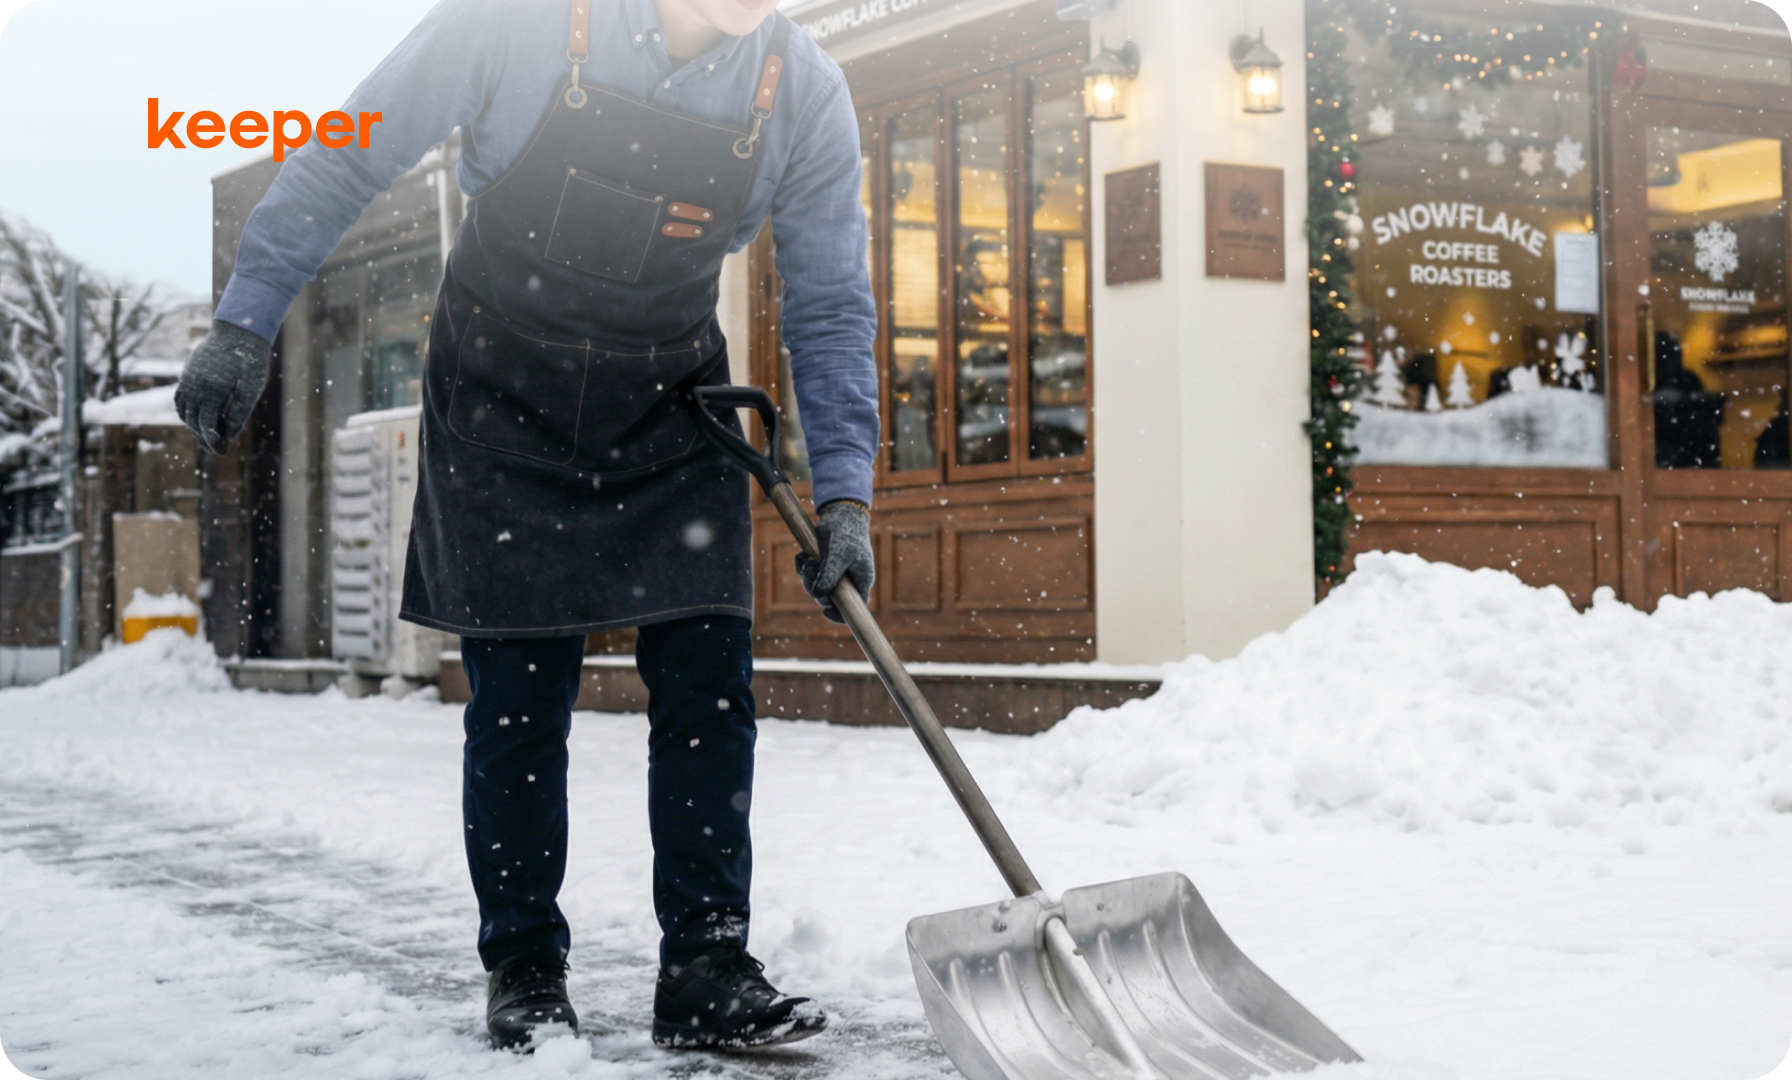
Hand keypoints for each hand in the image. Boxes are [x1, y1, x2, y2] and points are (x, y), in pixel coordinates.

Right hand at [175, 320, 272, 453]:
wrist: (238, 330)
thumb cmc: (250, 359)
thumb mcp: (252, 387)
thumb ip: (240, 411)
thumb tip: (230, 436)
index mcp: (212, 389)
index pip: (207, 424)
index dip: (213, 440)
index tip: (222, 452)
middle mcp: (195, 384)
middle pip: (193, 420)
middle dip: (204, 437)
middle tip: (217, 449)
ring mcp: (188, 377)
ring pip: (184, 410)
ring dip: (194, 425)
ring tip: (208, 437)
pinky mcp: (188, 372)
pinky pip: (181, 397)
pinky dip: (186, 410)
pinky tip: (198, 417)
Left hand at [795, 500, 872, 623]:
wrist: (840, 510)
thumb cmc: (844, 533)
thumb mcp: (837, 556)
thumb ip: (829, 577)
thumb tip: (818, 595)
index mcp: (861, 580)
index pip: (854, 607)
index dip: (840, 614)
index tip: (825, 612)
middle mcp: (849, 579)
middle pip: (829, 597)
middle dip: (814, 586)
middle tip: (809, 568)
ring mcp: (837, 572)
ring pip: (817, 585)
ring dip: (807, 574)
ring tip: (806, 558)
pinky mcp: (825, 563)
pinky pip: (811, 573)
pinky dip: (804, 566)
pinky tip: (802, 555)